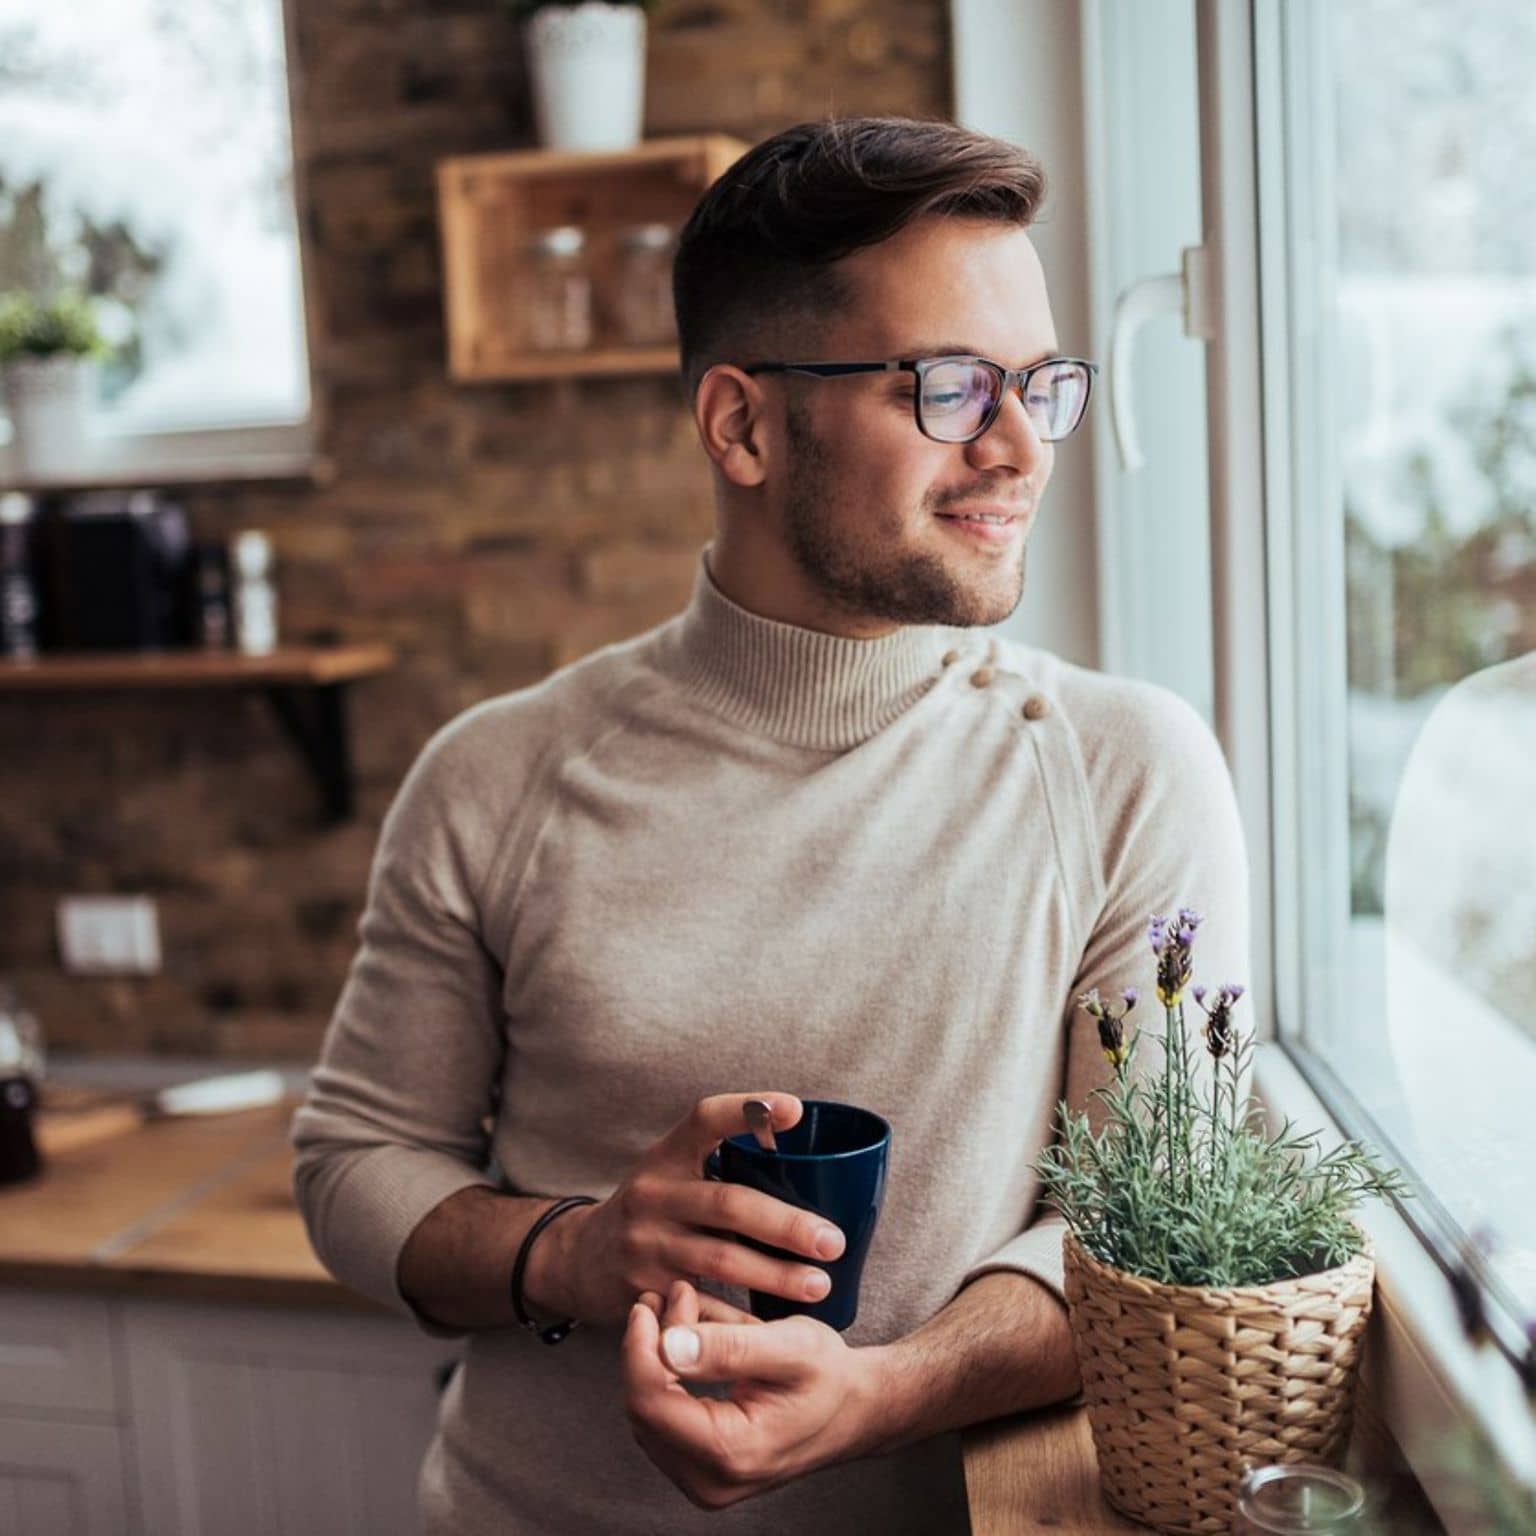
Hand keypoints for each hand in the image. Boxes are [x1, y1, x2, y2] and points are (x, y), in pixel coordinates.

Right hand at [523, 1093, 846, 1326]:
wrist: (578, 1260)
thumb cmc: (651, 1209)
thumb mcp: (672, 1171)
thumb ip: (721, 1162)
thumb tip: (805, 1154)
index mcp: (668, 1156)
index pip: (706, 1118)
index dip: (748, 1110)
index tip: (794, 1110)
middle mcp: (655, 1194)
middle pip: (729, 1202)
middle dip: (786, 1224)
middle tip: (832, 1241)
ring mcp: (647, 1244)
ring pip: (721, 1258)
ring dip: (775, 1275)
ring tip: (818, 1284)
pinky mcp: (645, 1290)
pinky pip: (704, 1307)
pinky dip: (742, 1320)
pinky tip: (778, 1330)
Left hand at [622, 1279, 888, 1509]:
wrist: (857, 1410)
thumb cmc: (830, 1376)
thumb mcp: (790, 1347)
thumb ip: (729, 1347)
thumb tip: (667, 1346)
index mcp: (731, 1452)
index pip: (650, 1402)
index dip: (638, 1347)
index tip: (649, 1302)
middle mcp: (711, 1481)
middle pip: (644, 1408)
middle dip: (649, 1345)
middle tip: (672, 1295)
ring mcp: (705, 1482)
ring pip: (649, 1412)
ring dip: (657, 1357)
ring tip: (683, 1309)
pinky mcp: (704, 1471)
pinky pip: (665, 1419)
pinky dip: (670, 1374)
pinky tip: (690, 1338)